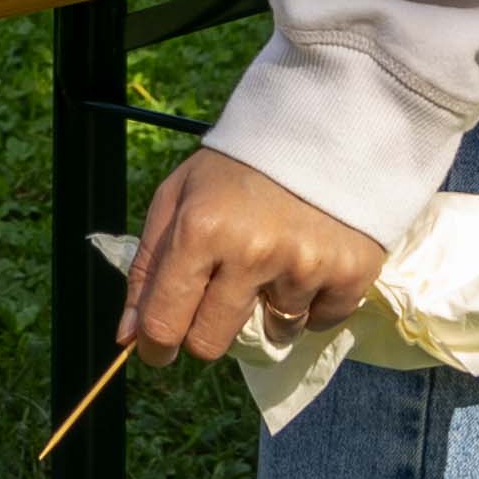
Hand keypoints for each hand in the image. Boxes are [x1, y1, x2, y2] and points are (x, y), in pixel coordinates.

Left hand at [118, 147, 391, 372]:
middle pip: (211, 343)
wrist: (322, 131)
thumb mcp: (177, 199)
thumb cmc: (237, 168)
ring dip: (268, 310)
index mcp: (201, 230)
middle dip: (205, 330)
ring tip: (275, 263)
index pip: (165, 322)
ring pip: (272, 334)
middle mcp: (252, 252)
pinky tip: (308, 264)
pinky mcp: (350, 274)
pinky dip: (311, 304)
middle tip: (217, 298)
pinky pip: (318, 323)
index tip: (156, 348)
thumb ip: (147, 268)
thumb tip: (127, 336)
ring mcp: (305, 266)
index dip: (154, 345)